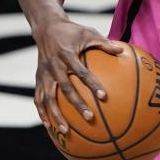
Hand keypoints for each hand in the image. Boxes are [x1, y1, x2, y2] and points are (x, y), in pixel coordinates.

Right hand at [33, 20, 122, 134]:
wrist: (46, 28)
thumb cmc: (72, 31)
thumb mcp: (89, 33)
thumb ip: (104, 43)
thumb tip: (121, 50)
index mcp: (67, 55)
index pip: (81, 73)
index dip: (92, 85)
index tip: (104, 97)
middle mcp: (54, 67)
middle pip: (65, 89)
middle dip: (77, 105)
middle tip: (89, 118)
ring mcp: (44, 74)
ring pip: (48, 99)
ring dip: (56, 115)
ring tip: (66, 131)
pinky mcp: (38, 79)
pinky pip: (38, 99)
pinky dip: (42, 112)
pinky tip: (50, 126)